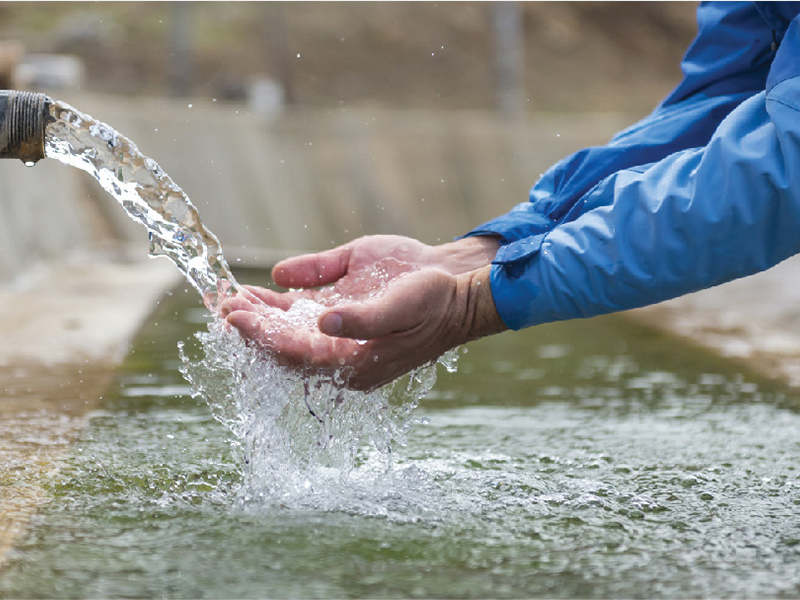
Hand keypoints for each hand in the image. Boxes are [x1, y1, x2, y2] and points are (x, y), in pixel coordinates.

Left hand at [221, 235, 505, 389]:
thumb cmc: (434, 298)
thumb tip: (322, 321)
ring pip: (286, 334)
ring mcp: (337, 338)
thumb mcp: (401, 306)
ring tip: (226, 297)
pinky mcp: (339, 318)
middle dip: (251, 329)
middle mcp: (340, 357)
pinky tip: (252, 293)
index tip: (235, 317)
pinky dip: (273, 307)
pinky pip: (298, 318)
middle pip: (283, 349)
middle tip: (220, 305)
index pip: (296, 355)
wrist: (456, 289)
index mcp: (354, 363)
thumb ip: (362, 318)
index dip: (263, 337)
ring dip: (257, 318)